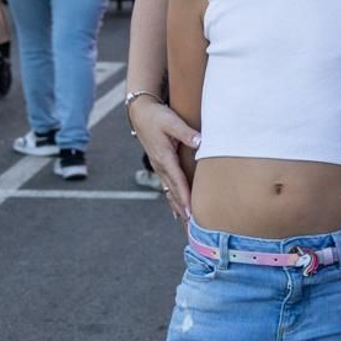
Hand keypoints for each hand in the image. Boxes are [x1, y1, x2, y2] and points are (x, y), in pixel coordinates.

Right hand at [130, 97, 199, 220]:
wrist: (141, 112)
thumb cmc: (157, 116)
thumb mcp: (171, 121)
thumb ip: (185, 132)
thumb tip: (199, 142)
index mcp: (164, 157)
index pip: (178, 181)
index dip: (185, 197)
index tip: (191, 212)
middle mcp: (161, 166)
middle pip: (174, 192)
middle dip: (183, 209)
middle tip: (191, 228)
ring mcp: (160, 167)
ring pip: (170, 192)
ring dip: (178, 208)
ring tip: (187, 225)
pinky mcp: (161, 166)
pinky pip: (168, 187)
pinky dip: (174, 200)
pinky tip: (178, 211)